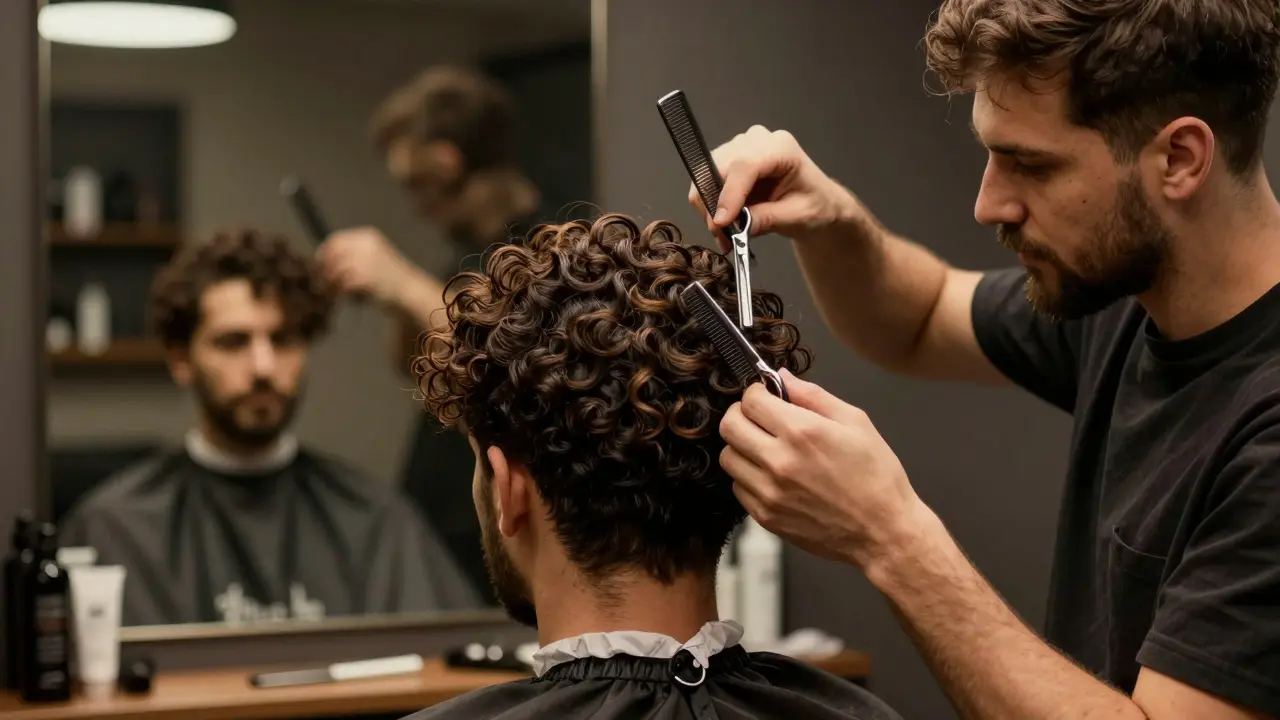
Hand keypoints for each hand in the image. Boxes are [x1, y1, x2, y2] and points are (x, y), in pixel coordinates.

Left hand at [317, 227, 420, 307]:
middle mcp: (364, 245)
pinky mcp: (362, 278)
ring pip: (333, 271)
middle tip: (319, 283)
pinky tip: (339, 298)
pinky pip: (340, 285)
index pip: (334, 240)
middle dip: (322, 270)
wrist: (412, 291)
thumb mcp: (374, 257)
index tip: (319, 268)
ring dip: (328, 284)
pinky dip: (337, 293)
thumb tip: (323, 261)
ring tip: (330, 293)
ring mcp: (363, 260)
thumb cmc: (393, 278)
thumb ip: (353, 255)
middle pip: (331, 255)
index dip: (323, 254)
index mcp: (367, 236)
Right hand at [691, 125, 857, 250]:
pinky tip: (725, 223)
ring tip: (725, 235)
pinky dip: (710, 205)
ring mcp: (739, 146)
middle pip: (720, 167)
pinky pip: (707, 181)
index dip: (729, 194)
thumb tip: (736, 227)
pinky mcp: (728, 159)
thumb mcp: (797, 217)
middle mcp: (757, 140)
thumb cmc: (814, 205)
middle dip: (714, 204)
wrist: (815, 202)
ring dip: (709, 207)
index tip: (722, 223)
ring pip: (708, 174)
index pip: (745, 165)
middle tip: (722, 236)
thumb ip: (767, 219)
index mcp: (781, 148)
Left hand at [719, 370, 925, 568]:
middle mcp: (779, 461)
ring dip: (742, 447)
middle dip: (741, 415)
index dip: (755, 393)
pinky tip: (772, 475)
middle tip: (758, 418)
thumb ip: (813, 396)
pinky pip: (738, 487)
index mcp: (802, 432)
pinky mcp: (766, 516)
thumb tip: (781, 377)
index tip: (765, 396)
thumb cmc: (876, 476)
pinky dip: (749, 477)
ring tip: (765, 448)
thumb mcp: (856, 423)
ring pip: (728, 457)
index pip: (750, 401)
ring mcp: (769, 492)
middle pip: (729, 426)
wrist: (883, 532)